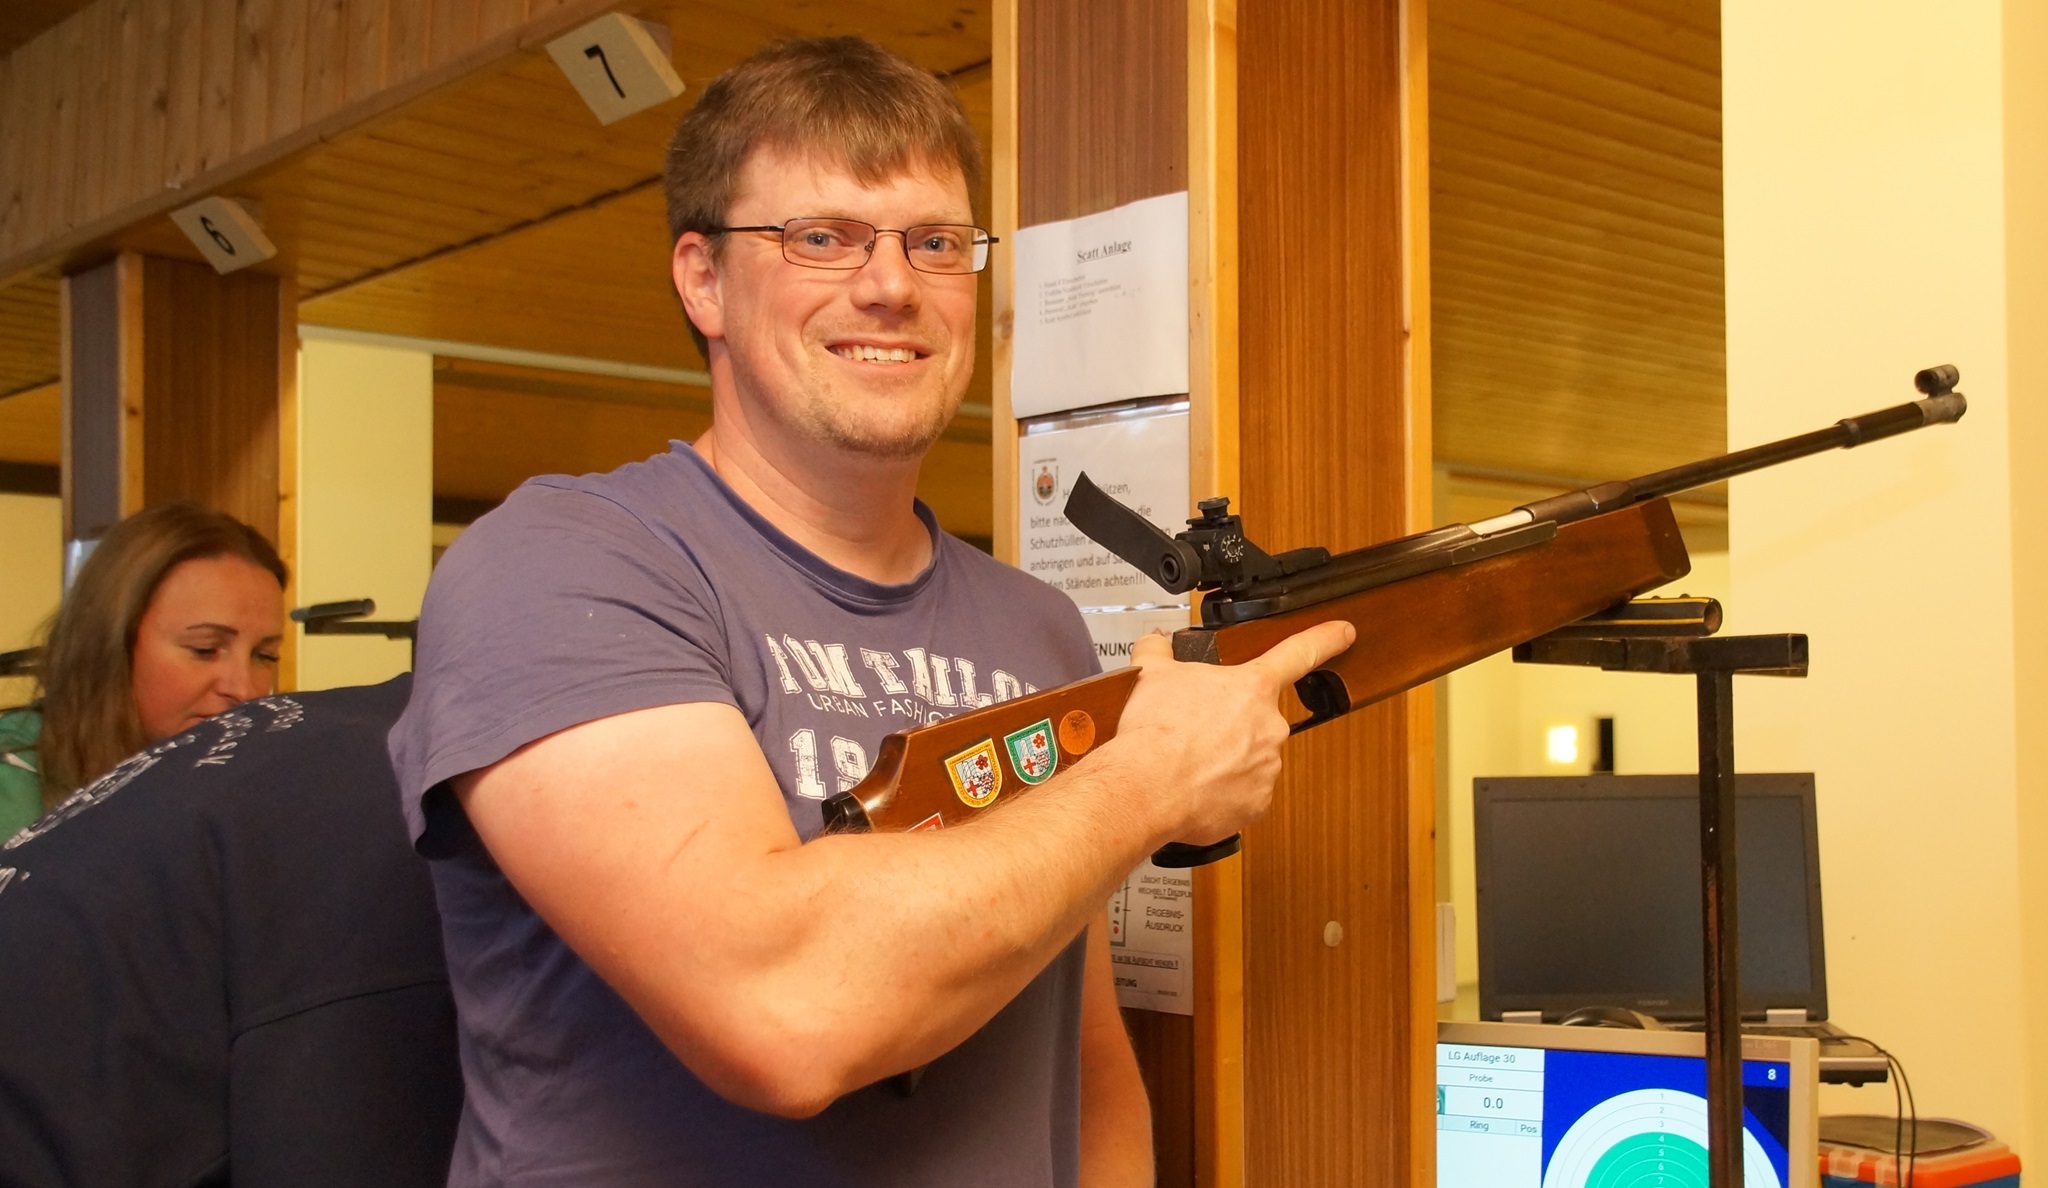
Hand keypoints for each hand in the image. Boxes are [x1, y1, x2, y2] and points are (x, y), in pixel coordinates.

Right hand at [1097, 620, 1355, 847]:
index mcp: (1251, 687)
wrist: (1148, 786)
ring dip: (1225, 759)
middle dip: (1229, 724)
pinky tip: (1196, 787)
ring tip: (1190, 762)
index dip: (1325, 639)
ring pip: (1250, 759)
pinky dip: (1223, 792)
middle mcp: (1268, 726)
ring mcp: (1267, 767)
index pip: (1298, 653)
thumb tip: (1155, 644)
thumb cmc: (1156, 732)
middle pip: (1255, 719)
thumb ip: (1158, 652)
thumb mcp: (1153, 675)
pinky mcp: (1257, 804)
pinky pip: (1244, 794)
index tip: (1343, 633)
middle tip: (1195, 730)